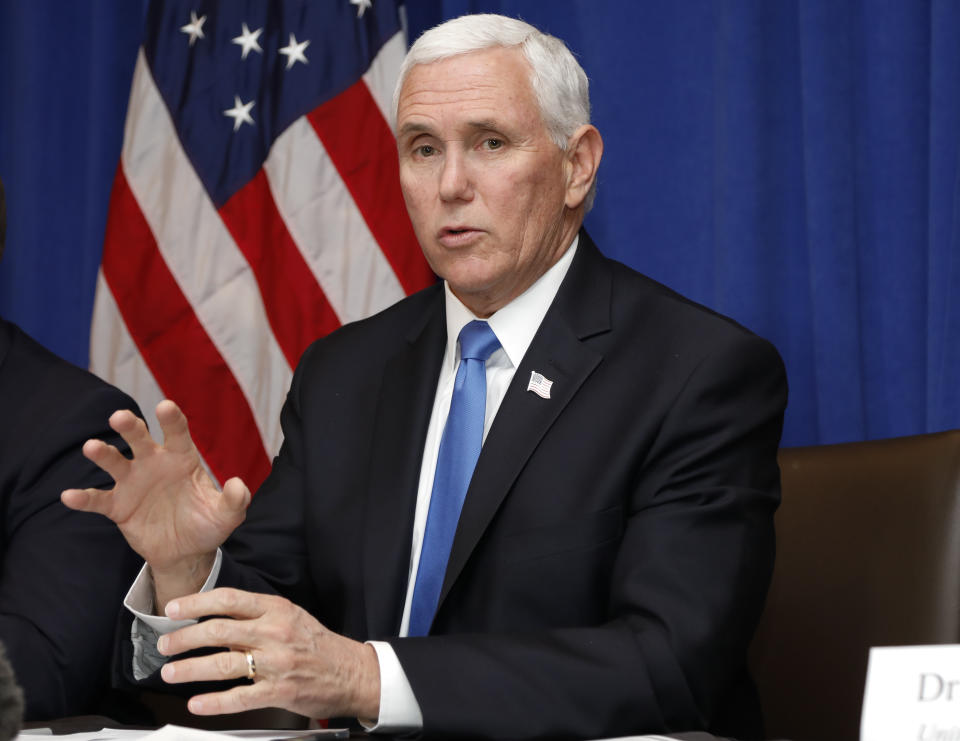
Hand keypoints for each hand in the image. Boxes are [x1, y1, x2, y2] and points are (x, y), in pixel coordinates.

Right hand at [61, 400, 249, 607]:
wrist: (185, 552)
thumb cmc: (207, 525)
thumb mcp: (226, 515)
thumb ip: (234, 500)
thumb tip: (238, 484)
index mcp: (182, 458)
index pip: (177, 433)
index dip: (172, 419)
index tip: (165, 406)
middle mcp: (154, 463)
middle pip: (139, 439)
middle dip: (130, 427)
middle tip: (120, 417)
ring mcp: (133, 483)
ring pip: (115, 462)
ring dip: (102, 453)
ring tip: (91, 447)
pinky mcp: (118, 506)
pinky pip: (98, 500)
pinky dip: (83, 498)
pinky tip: (69, 496)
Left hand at [156, 588, 380, 720]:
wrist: (352, 672)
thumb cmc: (319, 644)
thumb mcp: (292, 617)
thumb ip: (257, 618)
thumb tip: (218, 622)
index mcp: (277, 610)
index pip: (229, 600)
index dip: (196, 603)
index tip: (173, 609)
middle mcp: (275, 633)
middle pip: (219, 630)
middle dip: (184, 638)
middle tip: (165, 645)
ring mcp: (276, 663)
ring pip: (223, 664)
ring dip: (190, 669)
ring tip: (170, 673)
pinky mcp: (279, 692)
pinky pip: (239, 697)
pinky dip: (214, 702)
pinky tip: (197, 703)